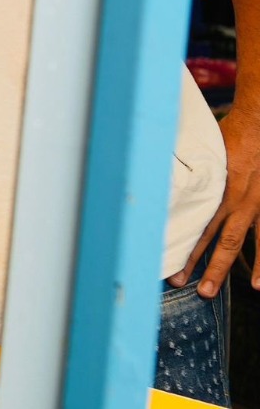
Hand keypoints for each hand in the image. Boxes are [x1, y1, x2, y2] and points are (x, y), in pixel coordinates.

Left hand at [173, 103, 259, 295]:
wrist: (259, 125)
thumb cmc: (228, 135)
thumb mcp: (202, 153)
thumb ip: (190, 174)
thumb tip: (164, 185)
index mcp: (214, 190)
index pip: (196, 225)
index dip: (185, 247)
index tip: (172, 266)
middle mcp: (236, 202)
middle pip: (219, 241)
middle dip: (206, 267)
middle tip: (192, 289)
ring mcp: (256, 205)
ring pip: (244, 243)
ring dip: (238, 268)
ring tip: (233, 290)